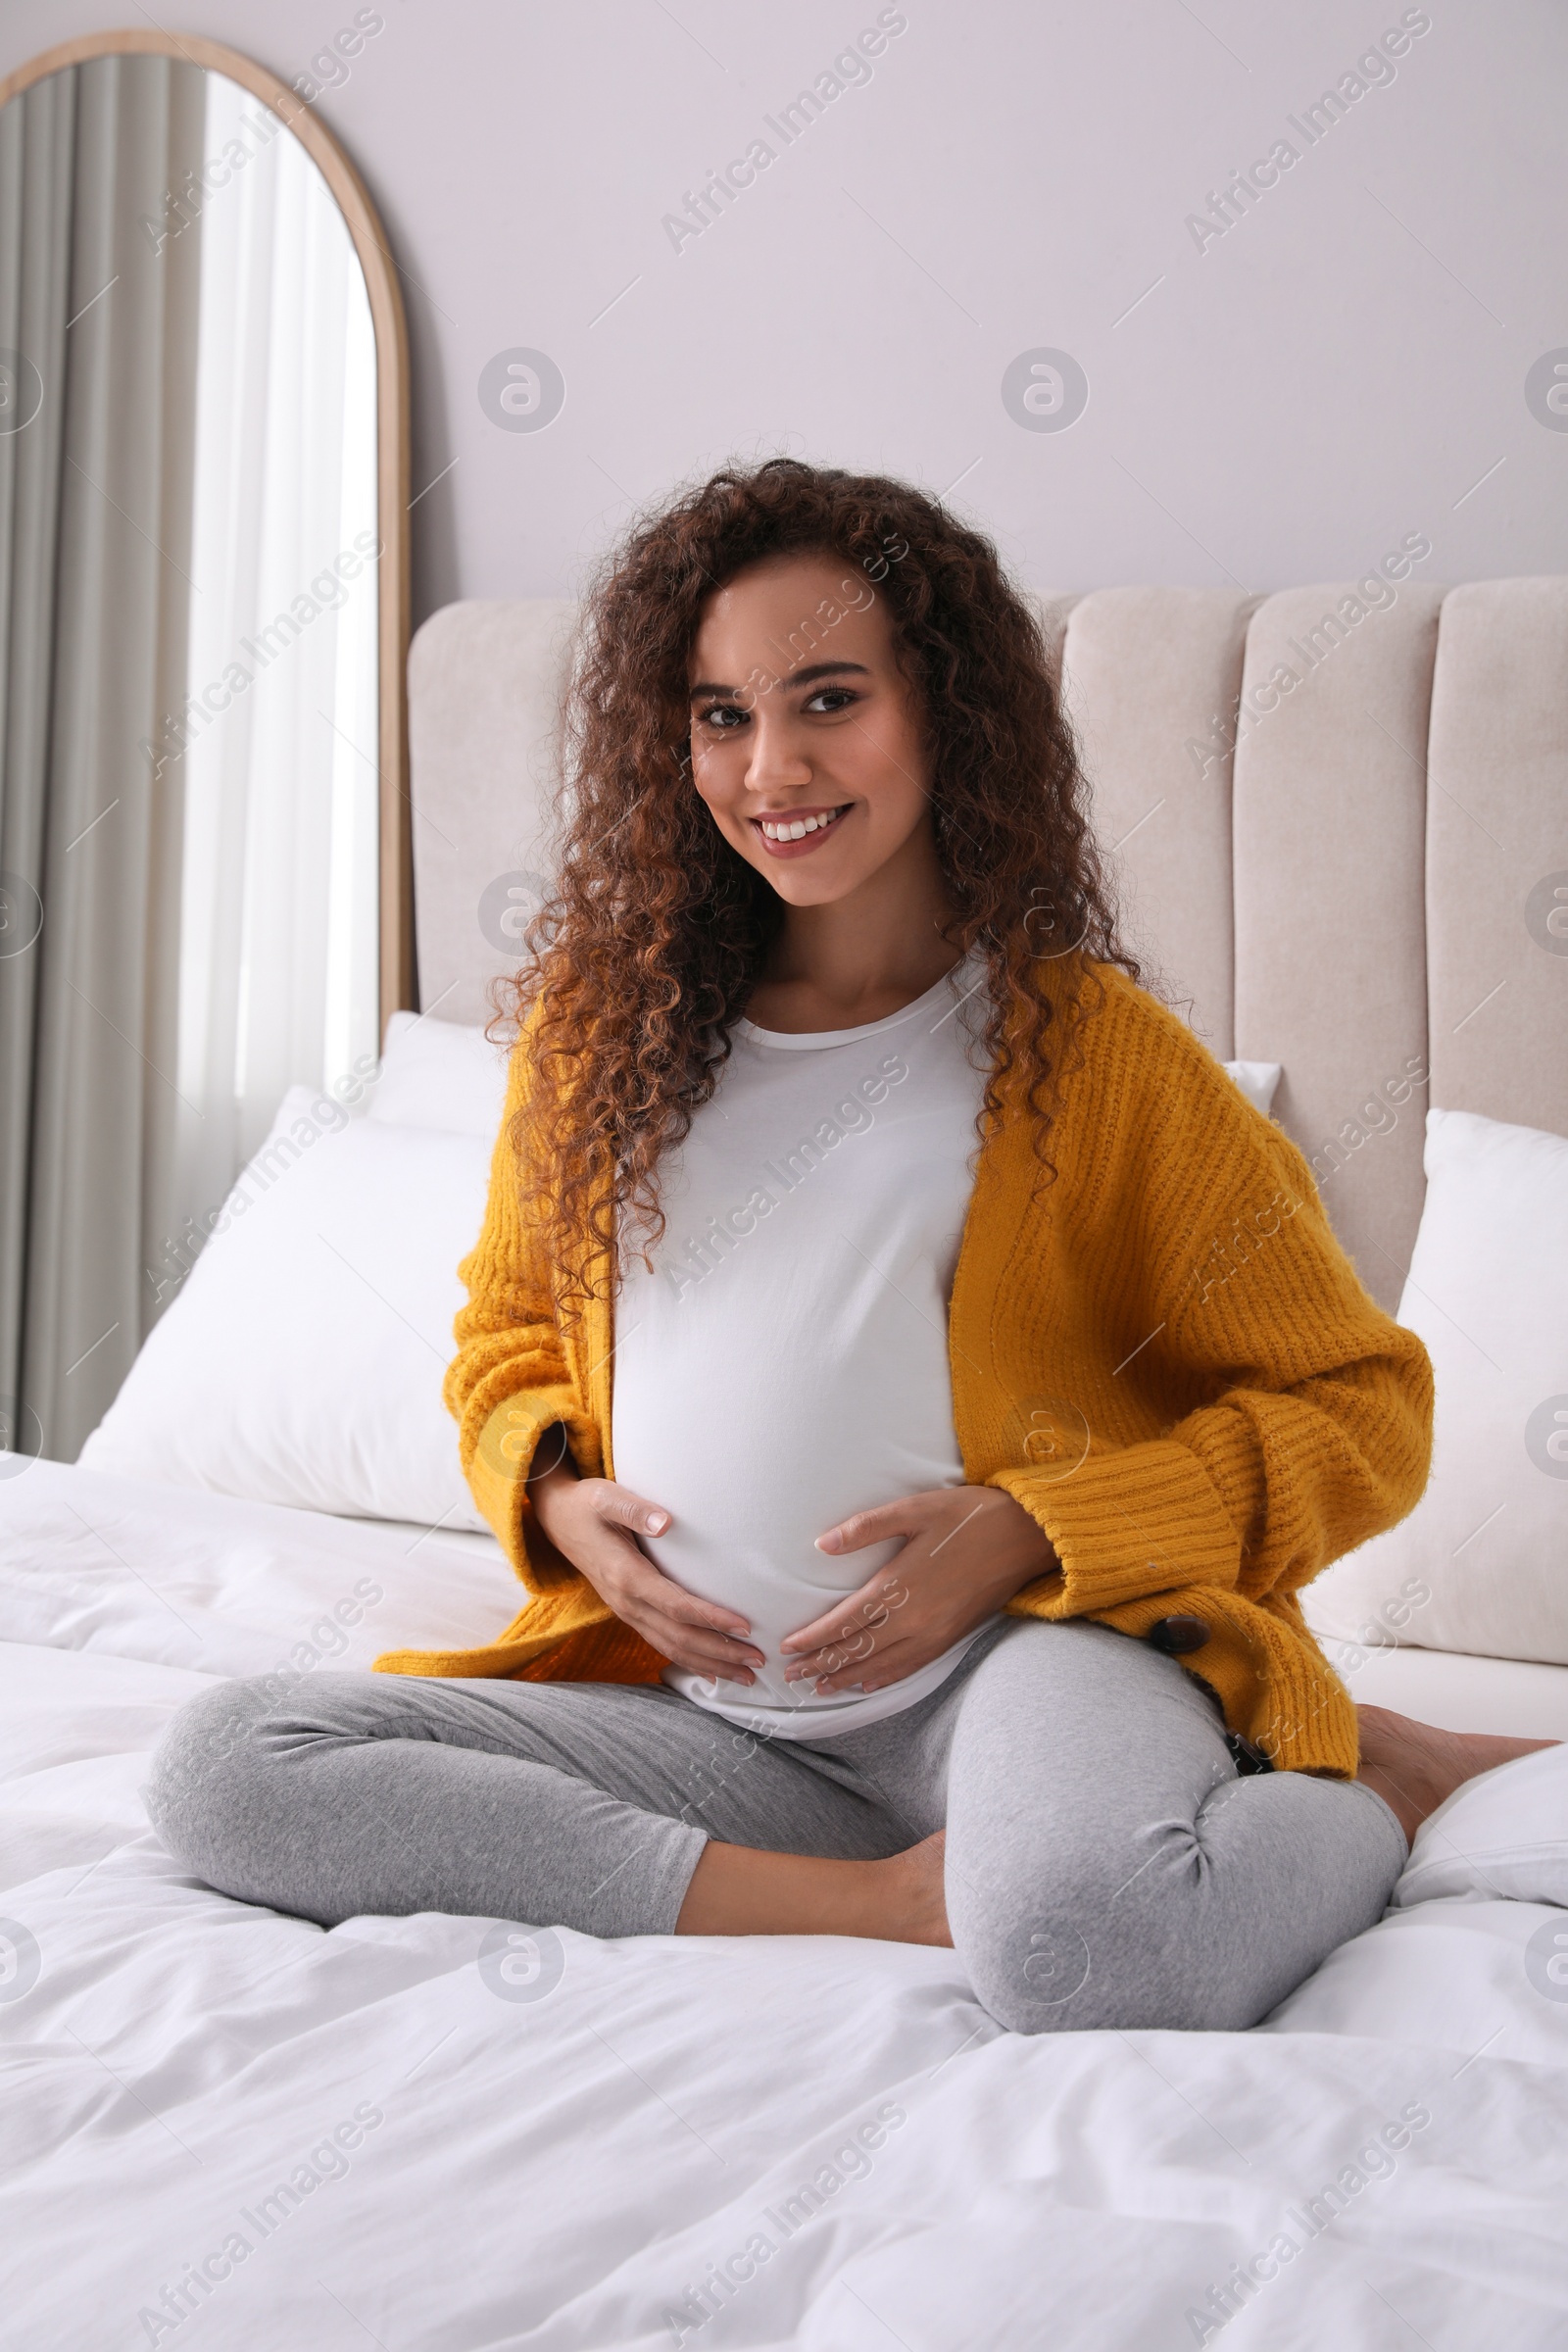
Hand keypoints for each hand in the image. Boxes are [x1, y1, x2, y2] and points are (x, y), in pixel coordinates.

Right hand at [527, 1438, 764, 1685]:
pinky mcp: (630, 1612)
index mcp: (626, 1576)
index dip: (711, 1619)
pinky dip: (689, 1661)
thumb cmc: (586, 1505)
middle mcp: (626, 1602)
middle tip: (758, 1660)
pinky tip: (713, 1672)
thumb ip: (635, 1510)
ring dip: (710, 1664)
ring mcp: (627, 1611)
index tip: (745, 1626)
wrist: (556, 1520)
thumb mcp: (606, 1497)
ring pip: (671, 1648)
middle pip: (679, 1637)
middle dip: (720, 1652)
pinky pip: (661, 1644)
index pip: (676, 1606)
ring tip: (746, 1675)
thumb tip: (666, 1523)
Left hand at [781, 1486, 1057, 1695]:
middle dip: (820, 1664)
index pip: (844, 1622)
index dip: (813, 1638)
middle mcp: (914, 1618)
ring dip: (846, 1677)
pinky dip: (883, 1678)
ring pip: (880, 1665)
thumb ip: (865, 1528)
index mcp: (898, 1585)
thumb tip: (822, 1543)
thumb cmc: (968, 1516)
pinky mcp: (951, 1638)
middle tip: (788, 1676)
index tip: (787, 1647)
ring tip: (818, 1687)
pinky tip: (867, 1684)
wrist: (1025, 1536)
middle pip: (856, 1650)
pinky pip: (910, 1667)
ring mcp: (934, 1633)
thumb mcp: (914, 1509)